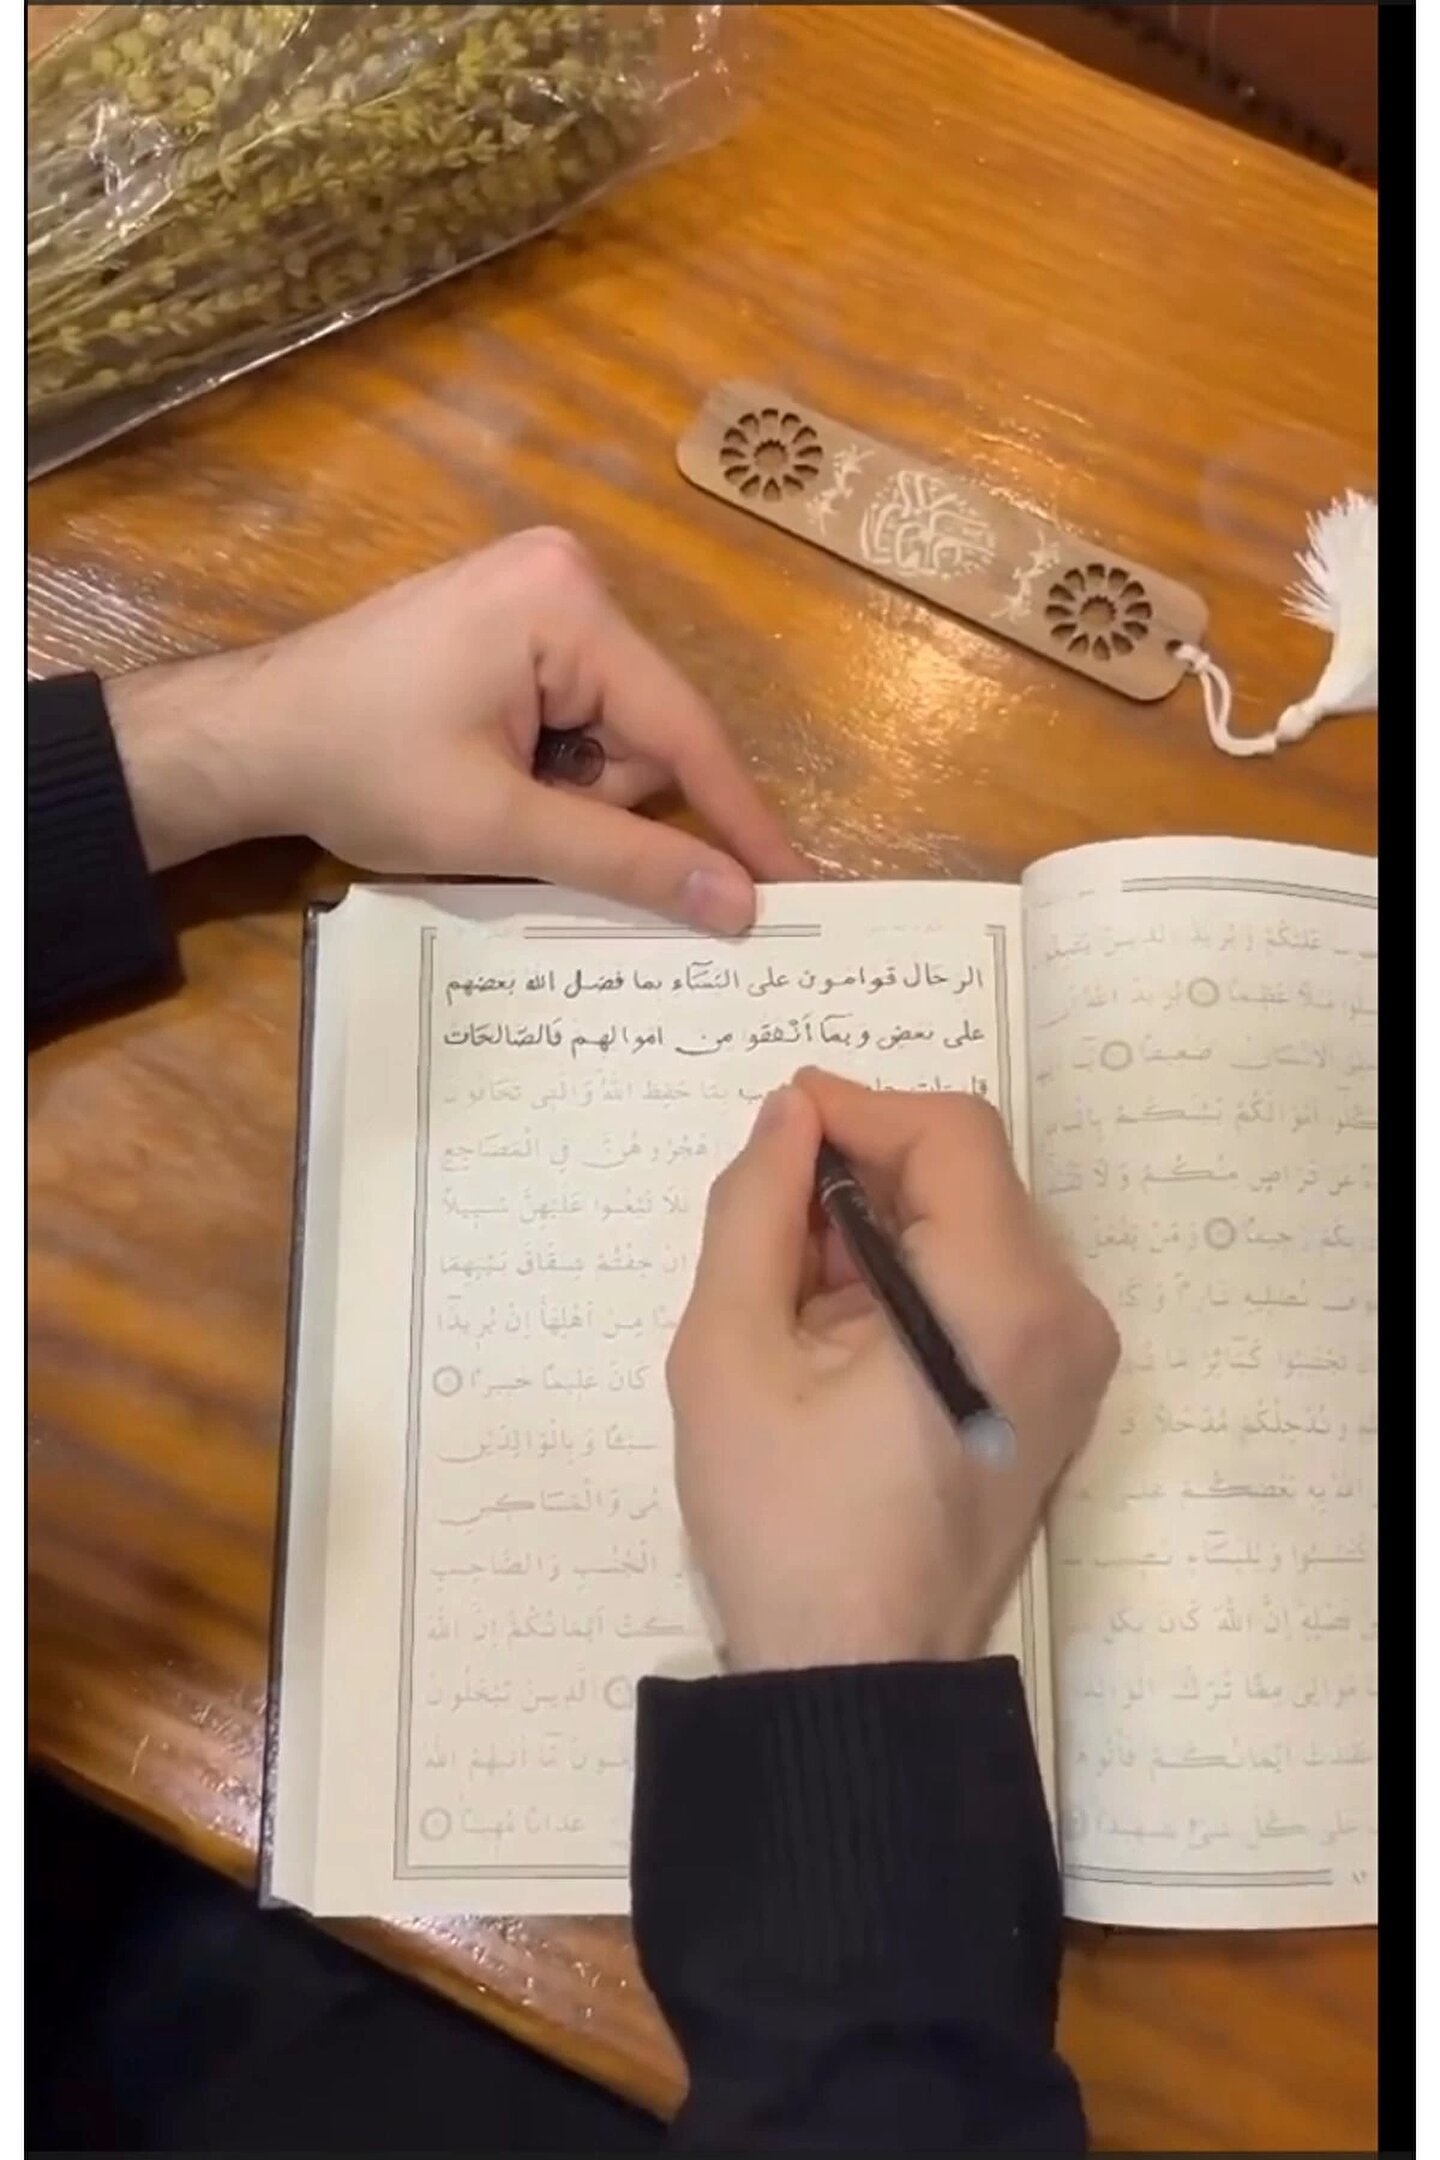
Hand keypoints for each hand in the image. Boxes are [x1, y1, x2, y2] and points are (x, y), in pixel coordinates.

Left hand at [103, 527, 805, 929]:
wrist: (246, 738)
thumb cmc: (362, 770)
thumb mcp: (500, 826)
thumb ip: (626, 861)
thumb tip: (739, 904)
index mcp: (570, 605)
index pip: (687, 731)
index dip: (741, 820)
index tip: (799, 887)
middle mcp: (568, 578)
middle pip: (648, 731)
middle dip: (602, 798)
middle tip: (517, 820)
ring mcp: (537, 595)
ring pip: (612, 733)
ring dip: (568, 788)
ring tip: (483, 793)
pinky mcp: (512, 623)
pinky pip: (574, 715)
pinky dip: (546, 766)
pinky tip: (481, 772)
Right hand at [667, 1071, 1118, 1671]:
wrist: (859, 1679)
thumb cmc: (786, 1526)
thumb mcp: (729, 1355)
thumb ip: (754, 1210)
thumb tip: (791, 1115)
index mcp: (1003, 1305)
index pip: (951, 1136)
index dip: (857, 1111)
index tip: (776, 1133)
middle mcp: (1067, 1317)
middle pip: (969, 1173)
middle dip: (863, 1174)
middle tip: (769, 1236)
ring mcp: (1075, 1356)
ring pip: (977, 1219)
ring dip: (884, 1224)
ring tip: (798, 1299)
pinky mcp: (1060, 1386)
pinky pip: (989, 1278)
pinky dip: (915, 1271)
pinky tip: (845, 1333)